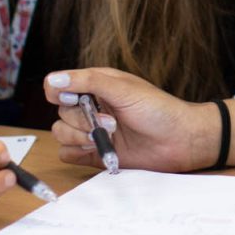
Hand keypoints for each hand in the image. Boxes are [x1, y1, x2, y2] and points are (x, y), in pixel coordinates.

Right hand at [44, 68, 217, 171]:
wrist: (181, 141)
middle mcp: (91, 107)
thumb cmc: (160, 110)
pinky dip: (78, 153)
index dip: (59, 93)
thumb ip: (88, 82)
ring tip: (109, 137)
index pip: (57, 86)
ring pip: (60, 134)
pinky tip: (101, 150)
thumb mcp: (124, 89)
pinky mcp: (95, 153)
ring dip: (80, 137)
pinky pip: (67, 154)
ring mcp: (92, 131)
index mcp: (95, 85)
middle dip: (82, 120)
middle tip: (112, 123)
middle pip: (60, 113)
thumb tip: (53, 79)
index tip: (75, 100)